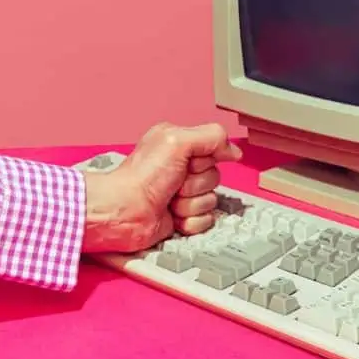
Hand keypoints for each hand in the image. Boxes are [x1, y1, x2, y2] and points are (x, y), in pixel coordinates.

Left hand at [80, 122, 242, 252]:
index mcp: (179, 144)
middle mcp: (180, 167)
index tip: (187, 162)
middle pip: (215, 178)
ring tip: (169, 202)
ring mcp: (181, 194)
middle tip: (174, 185)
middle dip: (196, 185)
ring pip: (211, 201)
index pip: (215, 150)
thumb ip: (212, 137)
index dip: (203, 160)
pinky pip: (205, 220)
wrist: (124, 212)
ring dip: (190, 204)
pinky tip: (171, 216)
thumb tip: (234, 151)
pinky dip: (189, 221)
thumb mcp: (177, 141)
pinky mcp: (181, 216)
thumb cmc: (142, 176)